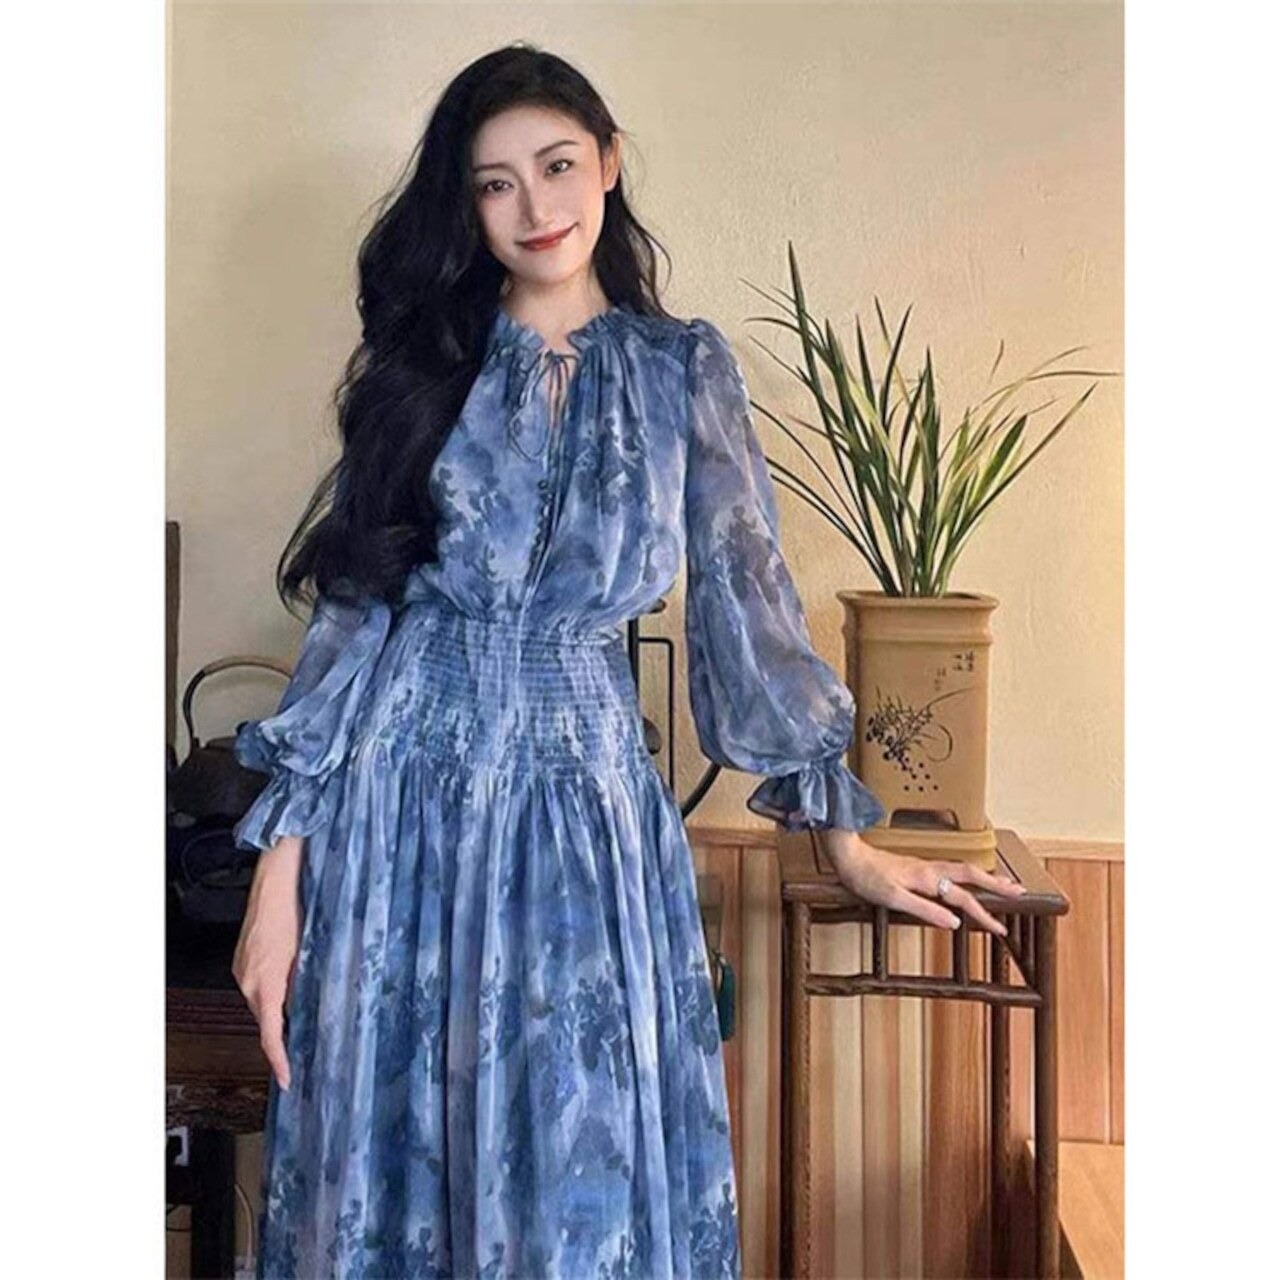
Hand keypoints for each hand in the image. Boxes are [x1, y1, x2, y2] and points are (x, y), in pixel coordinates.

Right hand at [232, 837, 302, 1090]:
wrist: (275, 881)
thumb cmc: (296, 912)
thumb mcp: (310, 953)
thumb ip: (309, 984)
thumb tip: (315, 1008)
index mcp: (266, 984)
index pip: (271, 1034)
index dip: (279, 1060)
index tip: (288, 1079)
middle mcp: (249, 981)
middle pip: (265, 1021)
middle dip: (281, 1038)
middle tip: (302, 1053)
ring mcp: (242, 971)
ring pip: (262, 1003)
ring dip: (279, 1012)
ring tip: (301, 1019)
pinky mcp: (242, 960)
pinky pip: (256, 987)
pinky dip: (271, 994)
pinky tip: (288, 988)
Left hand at [820, 828, 1026, 934]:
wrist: (847, 854)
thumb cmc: (865, 877)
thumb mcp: (893, 898)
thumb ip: (924, 909)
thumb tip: (955, 922)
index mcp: (927, 878)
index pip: (963, 899)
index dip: (983, 915)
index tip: (1001, 929)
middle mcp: (930, 868)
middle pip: (971, 875)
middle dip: (997, 884)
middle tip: (1020, 892)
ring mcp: (924, 865)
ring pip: (962, 870)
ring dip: (984, 877)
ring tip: (1003, 884)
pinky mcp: (916, 866)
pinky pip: (950, 870)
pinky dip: (967, 875)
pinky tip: (965, 879)